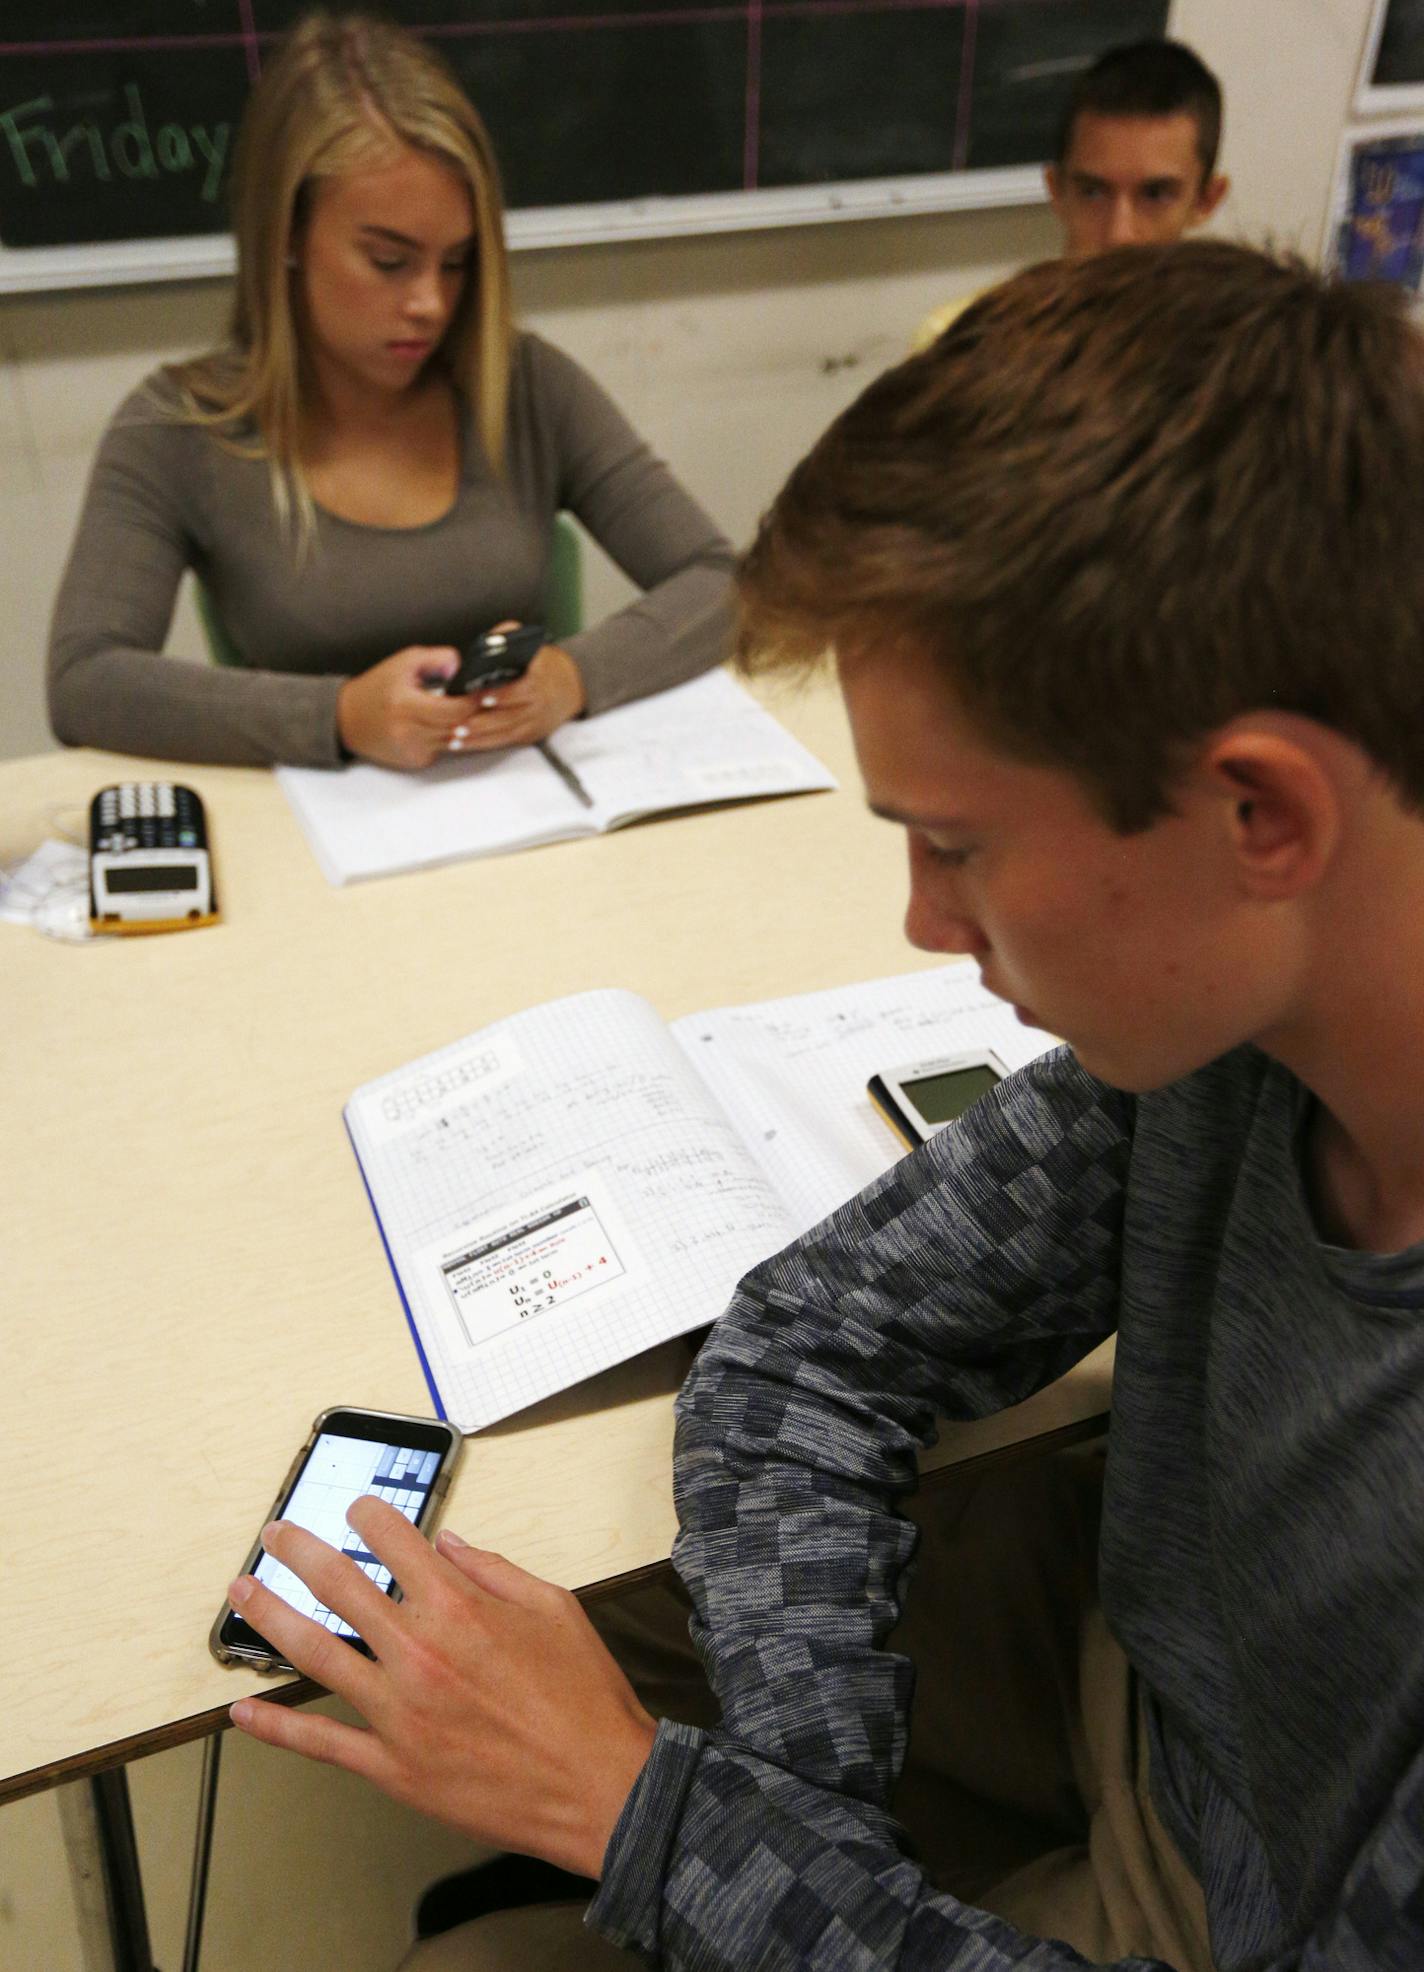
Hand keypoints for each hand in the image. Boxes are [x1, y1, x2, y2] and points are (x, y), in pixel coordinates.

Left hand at [226, 1497, 656, 1877]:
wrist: (599, 1787)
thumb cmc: (583, 1697)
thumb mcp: (554, 1607)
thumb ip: (495, 1570)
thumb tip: (449, 1543)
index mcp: (459, 1608)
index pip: (396, 1543)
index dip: (371, 1517)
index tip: (358, 1509)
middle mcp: (418, 1653)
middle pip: (339, 1587)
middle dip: (299, 1552)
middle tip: (275, 1534)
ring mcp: (398, 1713)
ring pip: (316, 1655)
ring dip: (271, 1617)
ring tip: (243, 1592)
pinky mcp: (392, 1767)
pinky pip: (321, 1744)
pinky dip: (278, 1727)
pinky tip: (245, 1711)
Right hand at [335, 647, 469, 769]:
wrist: (347, 719)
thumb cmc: (377, 688)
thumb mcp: (405, 662)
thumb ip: (436, 659)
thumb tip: (462, 668)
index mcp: (406, 705)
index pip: (455, 710)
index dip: (473, 700)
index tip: (482, 690)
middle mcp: (409, 732)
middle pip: (459, 727)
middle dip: (473, 714)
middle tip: (483, 700)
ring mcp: (412, 749)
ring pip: (455, 741)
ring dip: (463, 727)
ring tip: (461, 710)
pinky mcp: (414, 761)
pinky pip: (442, 749)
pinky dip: (446, 737)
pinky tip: (440, 724)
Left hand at [450, 643, 585, 753]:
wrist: (570, 687)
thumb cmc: (541, 664)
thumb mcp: (528, 643)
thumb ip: (506, 638)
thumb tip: (486, 644)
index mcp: (539, 679)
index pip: (521, 689)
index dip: (503, 695)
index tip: (483, 697)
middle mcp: (538, 704)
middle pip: (509, 716)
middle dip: (483, 722)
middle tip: (459, 725)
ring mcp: (533, 722)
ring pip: (504, 732)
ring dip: (479, 737)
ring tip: (456, 737)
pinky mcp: (528, 735)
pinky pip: (503, 741)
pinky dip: (483, 743)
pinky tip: (463, 743)